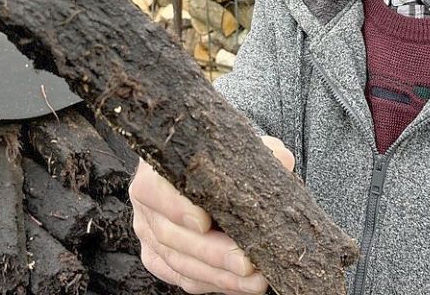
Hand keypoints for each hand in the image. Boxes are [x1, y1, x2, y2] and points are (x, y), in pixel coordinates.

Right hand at [129, 136, 294, 293]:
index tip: (205, 222)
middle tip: (246, 263)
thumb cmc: (218, 159)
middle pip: (170, 234)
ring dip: (219, 275)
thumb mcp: (237, 147)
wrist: (207, 172)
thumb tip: (281, 160)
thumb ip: (257, 151)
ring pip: (178, 262)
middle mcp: (148, 203)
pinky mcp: (159, 258)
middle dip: (212, 253)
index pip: (153, 189)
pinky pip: (183, 277)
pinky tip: (241, 285)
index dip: (176, 207)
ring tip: (255, 280)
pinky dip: (214, 283)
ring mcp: (150, 233)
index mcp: (155, 169)